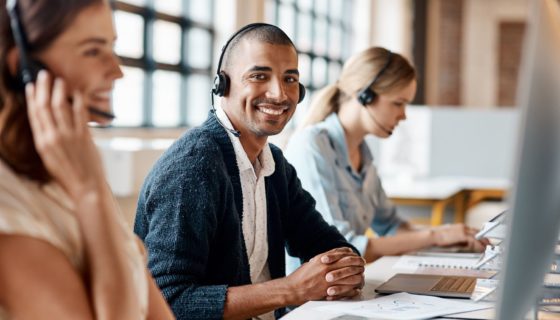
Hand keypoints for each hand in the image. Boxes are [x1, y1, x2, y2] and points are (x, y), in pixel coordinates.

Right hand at [26, 70, 104, 200]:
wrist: (86, 188)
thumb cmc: (69, 176)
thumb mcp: (50, 158)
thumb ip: (49, 140)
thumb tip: (49, 124)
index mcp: (42, 143)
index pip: (34, 115)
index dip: (32, 98)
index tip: (31, 86)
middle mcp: (53, 137)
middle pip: (44, 106)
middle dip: (43, 88)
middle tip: (44, 74)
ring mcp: (69, 136)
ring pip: (60, 106)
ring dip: (60, 91)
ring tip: (60, 80)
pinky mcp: (84, 137)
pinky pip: (80, 114)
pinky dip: (78, 101)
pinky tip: (78, 93)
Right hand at [286, 247, 364, 303]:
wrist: (293, 288)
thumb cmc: (302, 276)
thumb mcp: (313, 262)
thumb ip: (325, 258)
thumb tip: (335, 254)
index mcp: (322, 259)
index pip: (342, 253)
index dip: (351, 254)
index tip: (356, 255)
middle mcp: (326, 268)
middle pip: (348, 262)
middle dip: (357, 262)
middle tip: (363, 263)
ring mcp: (328, 279)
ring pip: (349, 276)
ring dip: (357, 275)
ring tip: (362, 275)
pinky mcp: (328, 290)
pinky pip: (345, 289)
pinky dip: (352, 289)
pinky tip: (356, 288)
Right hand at [431, 224, 489, 251]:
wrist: (433, 236)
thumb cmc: (439, 238)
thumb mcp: (452, 238)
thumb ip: (461, 240)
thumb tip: (468, 245)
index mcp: (460, 227)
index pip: (474, 231)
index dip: (480, 236)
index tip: (484, 241)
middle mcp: (463, 227)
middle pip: (478, 232)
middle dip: (484, 239)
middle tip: (489, 245)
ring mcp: (463, 230)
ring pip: (477, 236)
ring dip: (483, 242)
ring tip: (487, 248)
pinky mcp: (462, 235)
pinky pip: (474, 240)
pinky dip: (479, 245)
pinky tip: (481, 249)